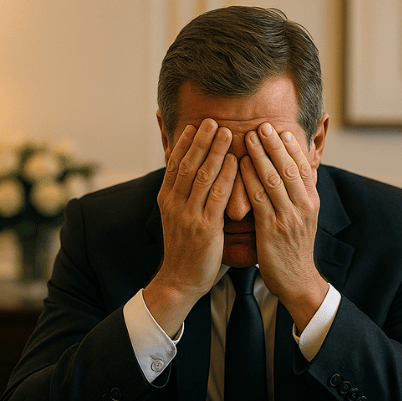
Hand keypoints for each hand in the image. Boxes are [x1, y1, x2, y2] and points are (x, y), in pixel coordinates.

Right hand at [144, 119, 237, 335]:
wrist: (180, 280)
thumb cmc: (185, 249)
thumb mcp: (177, 218)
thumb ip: (183, 196)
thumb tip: (189, 175)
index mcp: (167, 200)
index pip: (174, 164)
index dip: (184, 143)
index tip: (194, 125)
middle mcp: (175, 204)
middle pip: (187, 164)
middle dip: (200, 140)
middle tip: (212, 120)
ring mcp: (188, 216)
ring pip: (201, 176)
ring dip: (214, 151)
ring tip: (225, 132)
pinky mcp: (205, 228)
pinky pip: (216, 197)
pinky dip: (226, 177)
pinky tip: (234, 162)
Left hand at [239, 122, 328, 331]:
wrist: (297, 280)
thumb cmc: (294, 248)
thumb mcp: (303, 218)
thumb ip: (298, 196)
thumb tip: (293, 172)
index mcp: (312, 202)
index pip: (304, 167)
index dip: (292, 147)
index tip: (281, 129)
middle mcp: (303, 206)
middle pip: (289, 168)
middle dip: (275, 144)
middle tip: (262, 125)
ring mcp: (289, 218)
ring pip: (274, 179)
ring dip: (261, 155)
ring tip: (248, 137)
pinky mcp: (272, 229)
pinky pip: (260, 198)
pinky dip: (250, 179)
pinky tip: (240, 165)